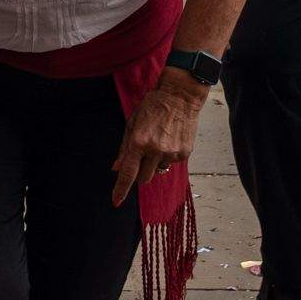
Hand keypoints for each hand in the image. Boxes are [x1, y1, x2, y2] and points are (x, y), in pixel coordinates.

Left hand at [110, 80, 203, 205]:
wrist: (180, 97)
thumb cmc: (153, 106)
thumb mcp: (132, 122)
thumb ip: (124, 147)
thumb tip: (116, 168)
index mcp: (139, 142)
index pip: (127, 173)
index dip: (121, 189)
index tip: (116, 202)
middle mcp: (155, 150)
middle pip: (144, 178)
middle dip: (140, 172)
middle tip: (143, 155)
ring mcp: (172, 153)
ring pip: (158, 171)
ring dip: (155, 163)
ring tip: (159, 140)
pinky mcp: (184, 153)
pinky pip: (172, 163)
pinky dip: (168, 156)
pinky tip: (170, 139)